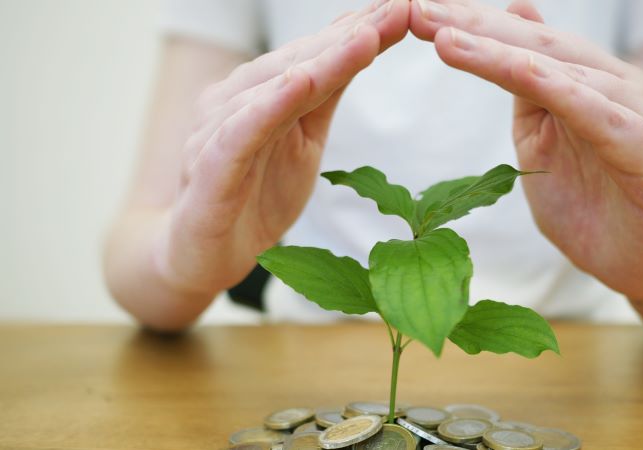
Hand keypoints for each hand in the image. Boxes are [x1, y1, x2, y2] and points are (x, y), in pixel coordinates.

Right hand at [157, 0, 409, 295]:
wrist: (203, 254)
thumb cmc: (255, 195)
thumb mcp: (304, 142)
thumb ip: (324, 96)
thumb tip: (361, 43)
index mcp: (263, 93)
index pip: (319, 56)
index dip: (362, 31)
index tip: (406, 8)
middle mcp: (237, 100)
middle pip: (300, 60)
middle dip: (352, 35)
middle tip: (400, 8)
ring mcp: (219, 130)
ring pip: (273, 87)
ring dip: (321, 61)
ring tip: (366, 36)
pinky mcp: (210, 167)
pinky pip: (241, 132)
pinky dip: (269, 106)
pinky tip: (299, 82)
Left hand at [410, 0, 642, 300]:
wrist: (638, 264)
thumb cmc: (587, 202)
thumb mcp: (541, 140)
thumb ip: (526, 86)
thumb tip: (515, 15)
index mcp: (587, 81)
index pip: (522, 43)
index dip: (470, 25)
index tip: (415, 11)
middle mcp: (617, 86)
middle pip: (540, 47)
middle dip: (477, 27)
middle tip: (421, 10)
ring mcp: (639, 116)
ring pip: (565, 74)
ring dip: (504, 54)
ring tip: (449, 39)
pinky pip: (603, 118)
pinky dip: (563, 93)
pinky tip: (522, 75)